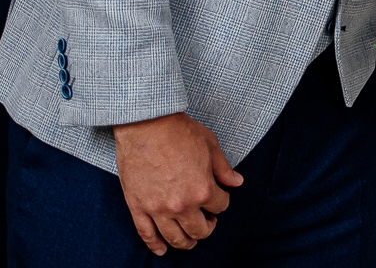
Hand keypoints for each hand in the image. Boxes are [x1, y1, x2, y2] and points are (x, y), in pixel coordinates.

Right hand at [114, 112, 242, 254]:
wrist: (146, 125)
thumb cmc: (179, 132)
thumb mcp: (211, 146)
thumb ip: (224, 169)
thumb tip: (237, 182)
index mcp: (203, 189)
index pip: (221, 206)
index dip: (222, 201)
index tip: (219, 196)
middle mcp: (182, 205)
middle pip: (199, 229)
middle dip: (207, 227)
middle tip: (208, 223)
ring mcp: (158, 209)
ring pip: (175, 238)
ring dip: (186, 242)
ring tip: (190, 240)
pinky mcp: (138, 208)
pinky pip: (147, 235)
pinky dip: (155, 245)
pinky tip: (161, 250)